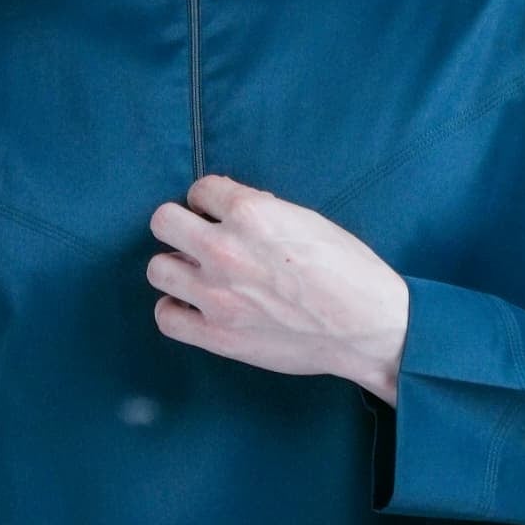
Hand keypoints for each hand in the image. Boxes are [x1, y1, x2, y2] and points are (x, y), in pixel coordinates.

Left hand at [148, 173, 407, 405]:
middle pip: (163, 222)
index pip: (200, 189)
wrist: (367, 328)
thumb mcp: (307, 220)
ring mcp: (216, 295)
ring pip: (157, 268)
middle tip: (198, 239)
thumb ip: (262, 211)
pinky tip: (192, 306)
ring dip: (176, 267)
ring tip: (197, 275)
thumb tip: (232, 211)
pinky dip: (175, 309)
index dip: (209, 201)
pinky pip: (166, 317)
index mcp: (250, 213)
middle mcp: (224, 250)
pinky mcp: (217, 334)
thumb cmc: (348, 272)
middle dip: (180, 226)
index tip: (219, 215)